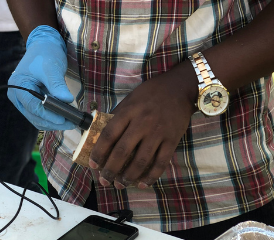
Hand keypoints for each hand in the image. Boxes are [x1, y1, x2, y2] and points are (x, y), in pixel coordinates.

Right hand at [8, 25, 75, 130]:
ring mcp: (22, 99)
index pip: (32, 105)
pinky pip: (39, 114)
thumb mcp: (52, 68)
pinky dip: (51, 117)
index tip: (64, 119)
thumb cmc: (46, 54)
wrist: (44, 46)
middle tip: (72, 122)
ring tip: (71, 121)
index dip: (49, 114)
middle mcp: (16, 95)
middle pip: (33, 115)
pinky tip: (64, 117)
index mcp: (17, 85)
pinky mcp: (30, 101)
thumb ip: (57, 85)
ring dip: (52, 122)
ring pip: (36, 118)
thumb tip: (67, 101)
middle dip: (52, 121)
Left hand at [88, 65, 196, 189]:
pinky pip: (161, 162)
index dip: (99, 152)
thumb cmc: (151, 92)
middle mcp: (142, 123)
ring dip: (129, 176)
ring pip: (141, 160)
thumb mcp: (131, 98)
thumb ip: (118, 114)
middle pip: (123, 151)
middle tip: (105, 181)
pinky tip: (142, 183)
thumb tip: (101, 131)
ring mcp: (158, 132)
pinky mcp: (172, 140)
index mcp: (129, 111)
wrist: (180, 88)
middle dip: (111, 169)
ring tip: (120, 185)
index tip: (93, 164)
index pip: (109, 134)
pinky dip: (151, 176)